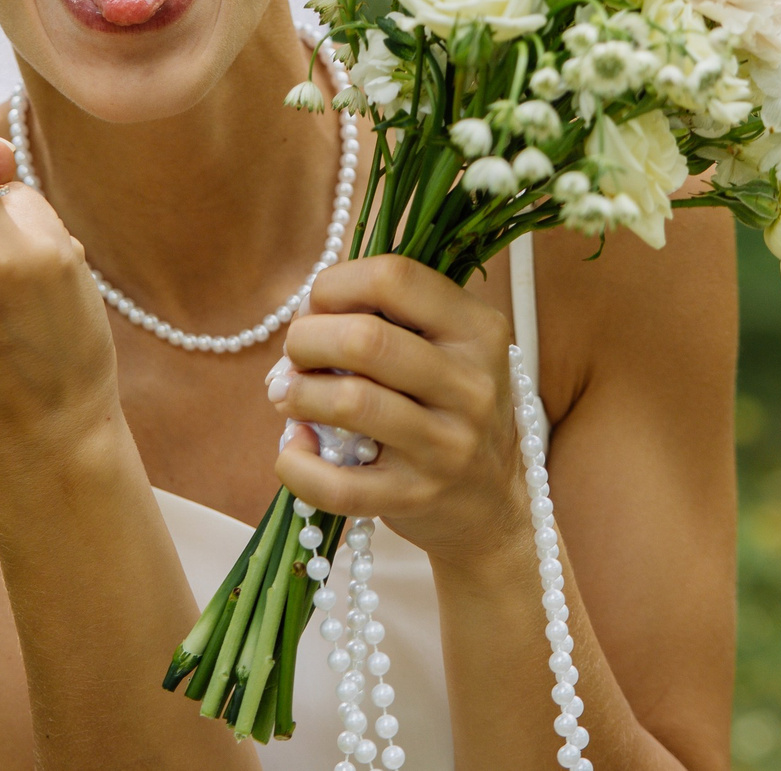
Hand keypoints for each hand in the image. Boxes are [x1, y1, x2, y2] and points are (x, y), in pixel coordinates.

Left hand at [269, 256, 524, 571]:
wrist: (493, 503)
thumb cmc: (448, 407)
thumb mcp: (448, 349)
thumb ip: (388, 317)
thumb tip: (305, 313)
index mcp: (478, 331)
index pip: (394, 277)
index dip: (335, 284)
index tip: (317, 307)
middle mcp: (470, 385)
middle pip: (365, 339)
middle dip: (306, 339)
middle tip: (297, 354)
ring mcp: (446, 446)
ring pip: (350, 401)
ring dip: (296, 394)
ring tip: (287, 396)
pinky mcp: (417, 498)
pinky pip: (339, 484)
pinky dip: (297, 464)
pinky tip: (295, 449)